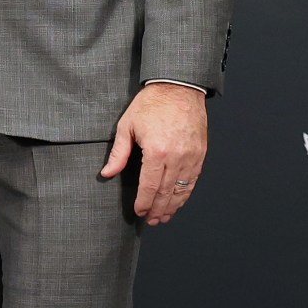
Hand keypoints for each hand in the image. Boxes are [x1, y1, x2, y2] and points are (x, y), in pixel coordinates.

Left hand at [99, 83, 206, 226]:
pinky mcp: (200, 152)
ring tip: (165, 216)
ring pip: (182, 189)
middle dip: (158, 210)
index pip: (149, 186)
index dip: (144, 203)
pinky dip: (186, 193)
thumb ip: (118, 153)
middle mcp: (176, 156)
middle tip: (152, 221)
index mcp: (156, 151)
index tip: (139, 212)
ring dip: (173, 206)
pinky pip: (193, 179)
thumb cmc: (151, 103)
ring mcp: (191, 155)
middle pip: (166, 192)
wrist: (178, 87)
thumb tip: (107, 173)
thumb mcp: (127, 126)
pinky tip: (178, 200)